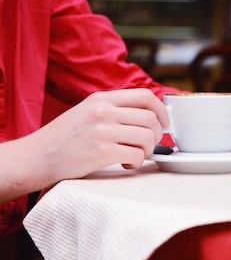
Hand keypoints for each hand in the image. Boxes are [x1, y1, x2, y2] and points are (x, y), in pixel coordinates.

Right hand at [22, 89, 165, 187]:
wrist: (36, 157)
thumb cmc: (65, 138)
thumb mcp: (87, 111)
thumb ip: (114, 109)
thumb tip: (150, 114)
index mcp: (101, 99)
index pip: (145, 95)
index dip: (162, 110)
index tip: (165, 123)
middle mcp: (103, 111)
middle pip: (150, 118)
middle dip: (158, 134)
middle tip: (149, 145)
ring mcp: (102, 131)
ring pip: (147, 137)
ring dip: (148, 150)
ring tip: (135, 155)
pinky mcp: (101, 152)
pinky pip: (137, 156)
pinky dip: (137, 163)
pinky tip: (126, 164)